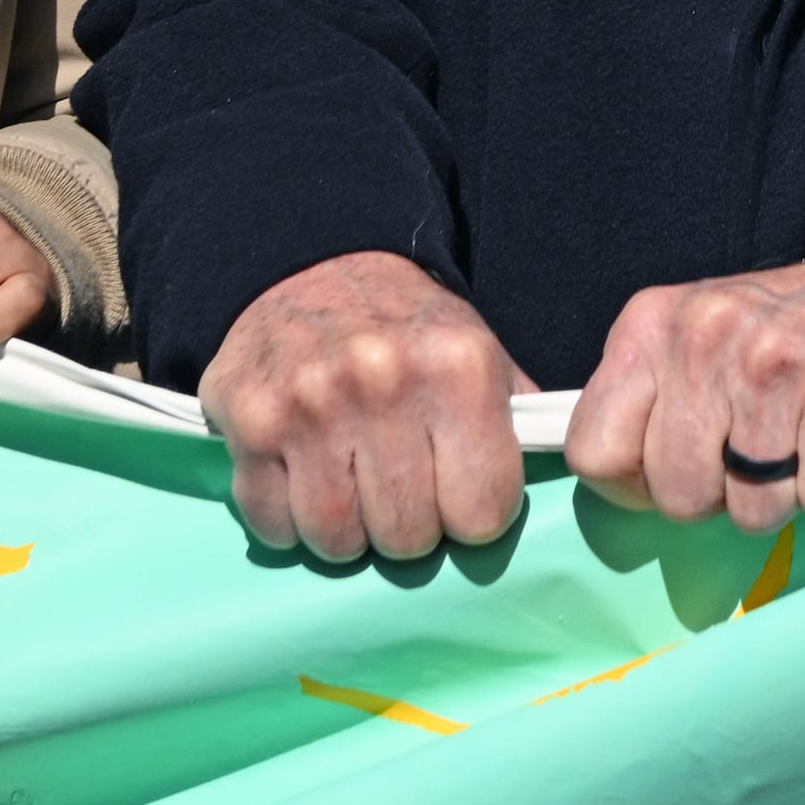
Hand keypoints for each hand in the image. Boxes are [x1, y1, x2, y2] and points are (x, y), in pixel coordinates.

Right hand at [200, 250, 528, 562]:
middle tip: (401, 489)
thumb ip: (518, 422)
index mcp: (459, 366)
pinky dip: (289, 520)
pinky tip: (304, 479)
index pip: (483, 515)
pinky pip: (274, 524)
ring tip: (354, 487)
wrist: (313, 263)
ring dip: (348, 532)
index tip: (459, 494)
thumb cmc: (408, 329)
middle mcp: (384, 381)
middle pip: (408, 538)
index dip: (473, 516)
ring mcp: (310, 402)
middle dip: (409, 528)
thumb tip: (555, 482)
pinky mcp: (249, 420)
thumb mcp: (481, 352)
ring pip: (338, 541)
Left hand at [565, 250, 804, 535]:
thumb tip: (617, 487)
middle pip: (678, 494)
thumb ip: (648, 401)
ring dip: (784, 496)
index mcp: (651, 324)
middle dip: (720, 498)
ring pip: (752, 509)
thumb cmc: (785, 336)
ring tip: (801, 446)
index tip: (678, 471)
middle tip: (754, 458)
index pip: (593, 450)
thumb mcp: (694, 342)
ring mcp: (773, 358)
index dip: (634, 486)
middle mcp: (705, 334)